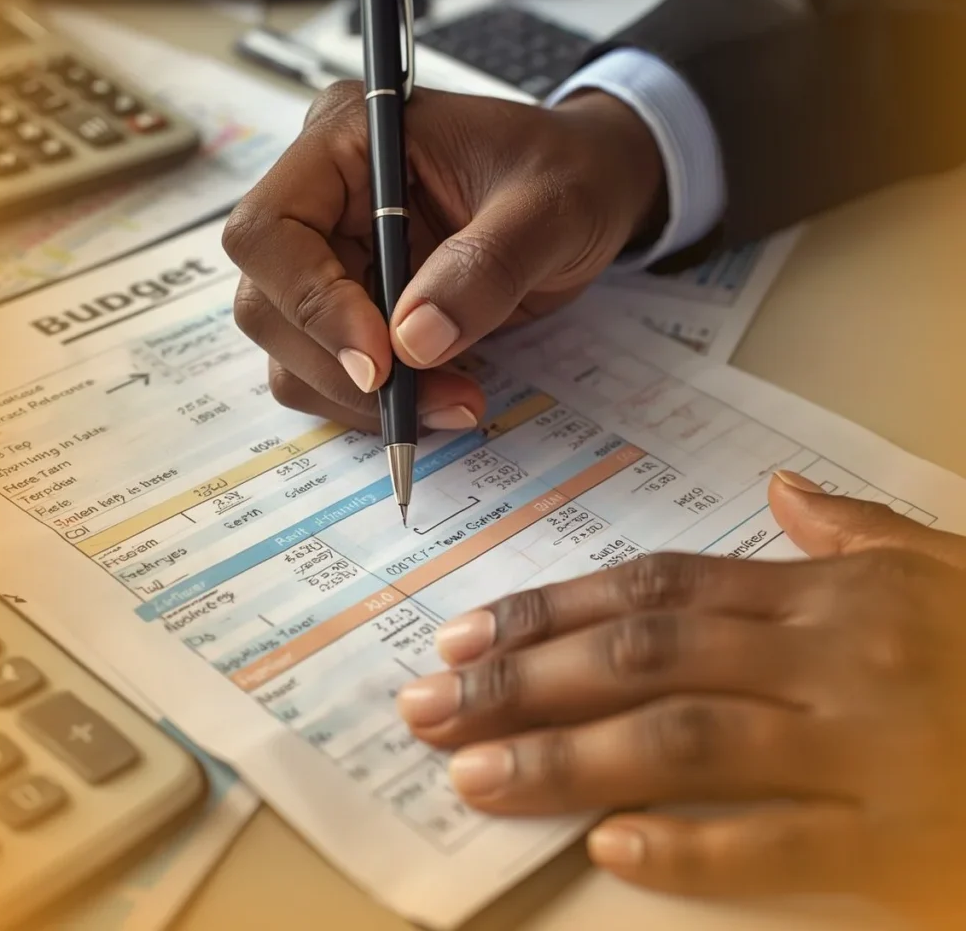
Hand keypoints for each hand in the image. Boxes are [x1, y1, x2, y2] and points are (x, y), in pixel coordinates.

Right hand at [223, 82, 662, 431]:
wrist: (589, 192)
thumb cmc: (569, 174)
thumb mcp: (551, 207)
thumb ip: (485, 266)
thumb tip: (413, 342)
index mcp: (347, 142)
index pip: (270, 229)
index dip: (311, 302)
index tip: (381, 361)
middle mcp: (323, 200)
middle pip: (268, 304)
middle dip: (344, 368)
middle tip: (437, 398)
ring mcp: (333, 258)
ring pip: (292, 352)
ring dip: (363, 399)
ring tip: (458, 400)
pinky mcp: (355, 308)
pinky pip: (331, 374)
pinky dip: (378, 404)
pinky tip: (444, 397)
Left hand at [398, 472, 965, 927]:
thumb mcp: (945, 566)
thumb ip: (854, 531)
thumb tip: (785, 493)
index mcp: (826, 593)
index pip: (656, 589)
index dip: (555, 610)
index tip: (470, 629)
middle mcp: (828, 656)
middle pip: (643, 656)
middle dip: (524, 680)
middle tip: (431, 702)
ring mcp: (866, 745)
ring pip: (684, 742)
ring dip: (567, 760)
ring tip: (473, 773)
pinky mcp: (908, 838)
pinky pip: (784, 843)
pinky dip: (695, 849)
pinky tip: (614, 851)